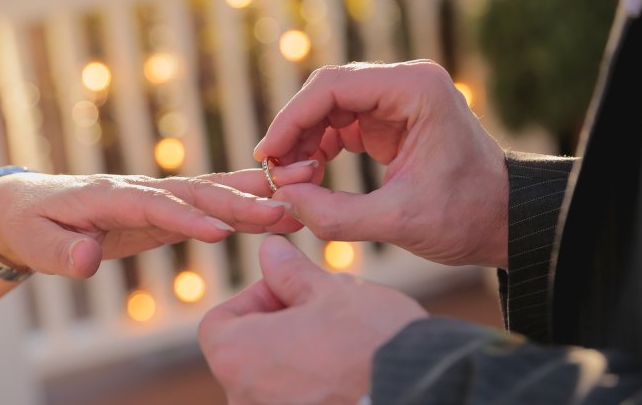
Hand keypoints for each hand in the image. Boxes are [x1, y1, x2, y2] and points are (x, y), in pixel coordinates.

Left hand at [0, 163, 314, 277]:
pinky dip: (244, 200)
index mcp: (109, 197)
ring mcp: (156, 194)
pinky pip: (210, 202)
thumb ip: (60, 254)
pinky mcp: (166, 206)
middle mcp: (140, 190)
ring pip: (212, 190)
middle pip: (197, 192)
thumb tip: (86, 259)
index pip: (155, 206)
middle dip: (243, 199)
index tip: (224, 233)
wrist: (27, 206)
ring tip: (304, 185)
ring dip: (257, 191)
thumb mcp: (33, 243)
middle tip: (288, 204)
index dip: (189, 219)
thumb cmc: (29, 225)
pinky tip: (278, 200)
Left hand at [199, 236, 426, 404]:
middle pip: (245, 351)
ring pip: (271, 378)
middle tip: (320, 311)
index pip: (219, 323)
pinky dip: (310, 382)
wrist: (421, 393)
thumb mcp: (328, 291)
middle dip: (278, 325)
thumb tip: (269, 251)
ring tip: (338, 338)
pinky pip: (292, 399)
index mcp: (237, 356)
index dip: (253, 298)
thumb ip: (289, 273)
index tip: (290, 291)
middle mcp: (243, 398)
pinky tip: (345, 368)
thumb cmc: (369, 339)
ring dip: (295, 354)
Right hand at [254, 61, 508, 267]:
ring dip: (305, 139)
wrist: (505, 220)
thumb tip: (284, 198)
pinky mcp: (392, 120)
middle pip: (327, 91)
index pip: (333, 87)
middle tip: (274, 170)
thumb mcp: (398, 221)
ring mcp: (398, 99)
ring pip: (331, 106)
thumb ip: (335, 214)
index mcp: (416, 90)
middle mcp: (406, 83)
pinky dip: (321, 146)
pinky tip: (310, 174)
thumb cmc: (467, 216)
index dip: (292, 119)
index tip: (268, 155)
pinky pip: (343, 123)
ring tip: (291, 178)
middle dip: (295, 129)